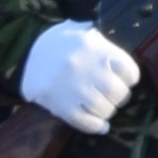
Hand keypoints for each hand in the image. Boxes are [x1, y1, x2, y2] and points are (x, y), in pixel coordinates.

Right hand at [21, 16, 141, 132]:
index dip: (130, 77)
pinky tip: (101, 126)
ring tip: (105, 107)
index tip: (127, 80)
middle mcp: (86, 68)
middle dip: (121, 96)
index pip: (128, 69)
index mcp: (95, 47)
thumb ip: (102, 40)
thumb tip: (120, 46)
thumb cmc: (59, 42)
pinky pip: (85, 122)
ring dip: (108, 111)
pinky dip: (97, 126)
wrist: (26, 55)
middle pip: (118, 92)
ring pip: (104, 109)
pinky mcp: (61, 107)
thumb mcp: (82, 31)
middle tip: (117, 96)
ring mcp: (74, 90)